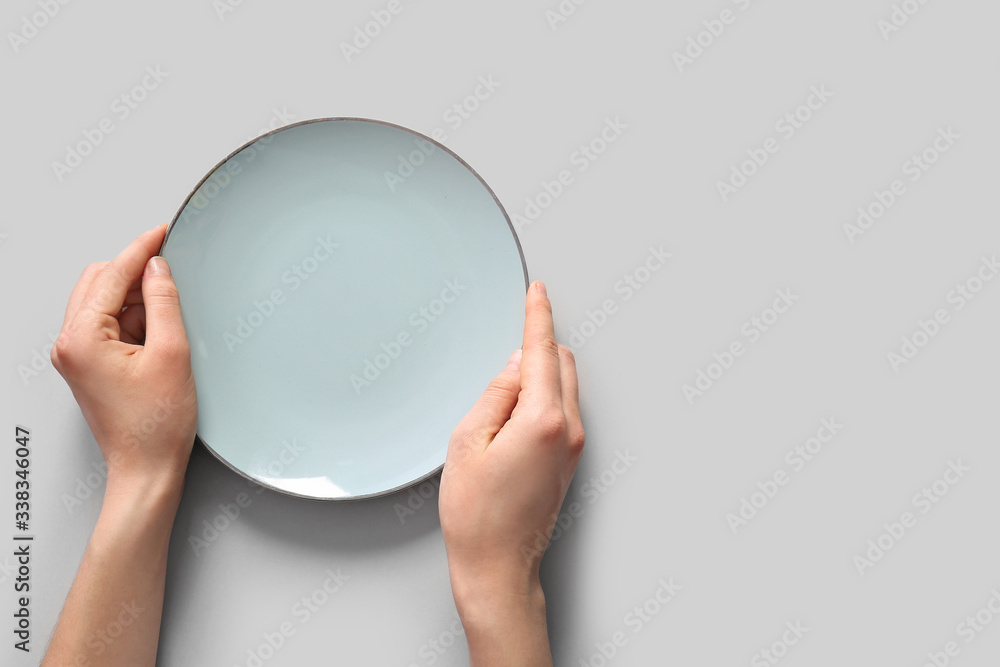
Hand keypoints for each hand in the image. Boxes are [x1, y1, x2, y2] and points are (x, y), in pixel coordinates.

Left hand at [51, 223, 197, 499]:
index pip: (112, 275)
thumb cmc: (156, 426)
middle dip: (136, 272)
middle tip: (172, 272)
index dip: (141, 249)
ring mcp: (76, 355)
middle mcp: (70, 344)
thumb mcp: (172, 353)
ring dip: (136, 297)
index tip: (162, 232)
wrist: (146, 468)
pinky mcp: (89, 364)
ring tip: (169, 316)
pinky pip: (108, 324)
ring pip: (104, 301)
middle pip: (100, 282)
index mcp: (82, 338)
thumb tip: (158, 269)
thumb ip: (164, 302)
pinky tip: (158, 332)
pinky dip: (133, 318)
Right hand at [439, 280, 584, 665]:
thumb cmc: (477, 515)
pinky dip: (544, 397)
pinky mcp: (571, 460)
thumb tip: (514, 366)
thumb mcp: (467, 442)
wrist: (499, 567)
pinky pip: (563, 410)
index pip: (541, 351)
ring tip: (498, 401)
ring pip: (565, 385)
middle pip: (561, 362)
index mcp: (543, 420)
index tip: (537, 291)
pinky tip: (513, 416)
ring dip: (539, 374)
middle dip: (537, 345)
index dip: (537, 315)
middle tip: (501, 352)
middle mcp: (569, 429)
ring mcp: (575, 446)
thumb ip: (495, 394)